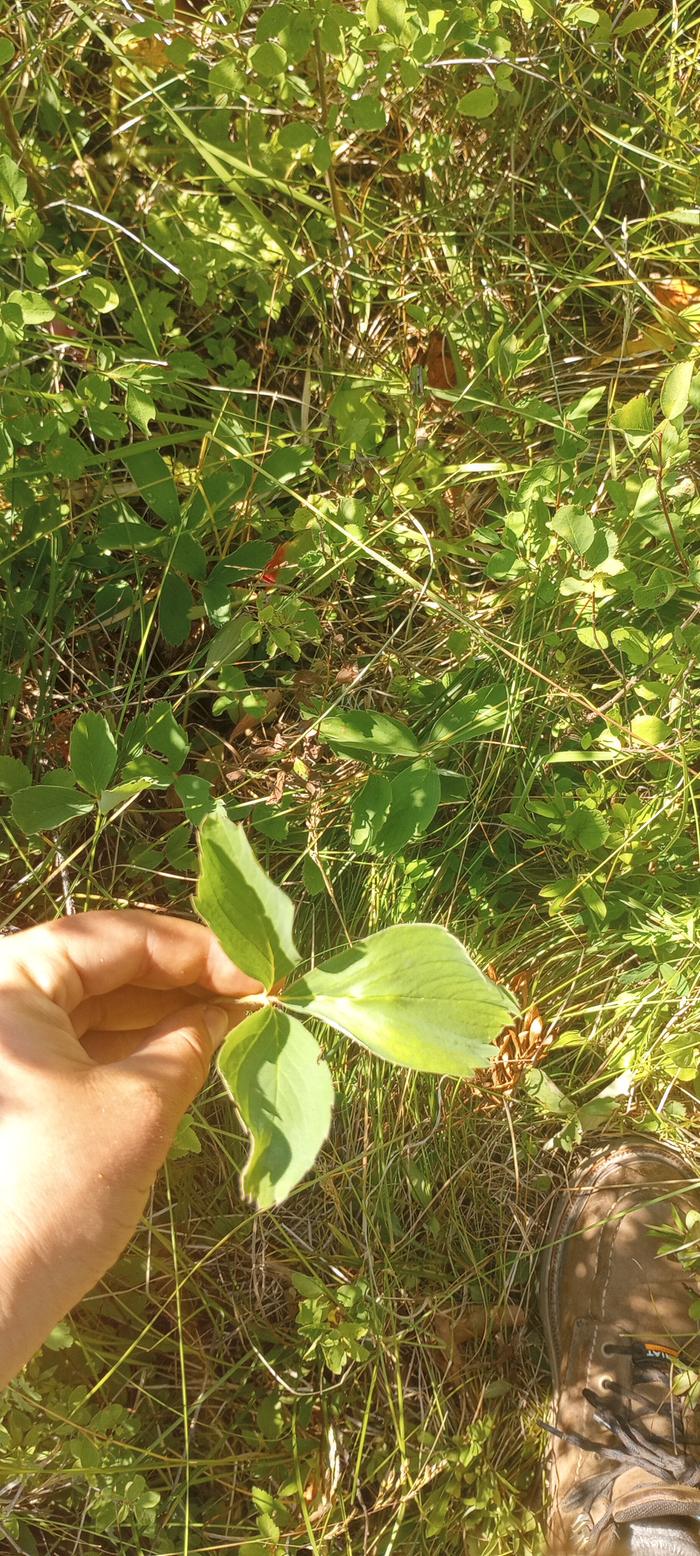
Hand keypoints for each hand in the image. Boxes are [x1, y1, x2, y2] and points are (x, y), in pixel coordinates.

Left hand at [0, 909, 260, 1384]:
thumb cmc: (56, 1192)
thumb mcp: (139, 1105)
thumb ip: (190, 1042)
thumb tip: (227, 1011)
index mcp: (8, 981)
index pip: (113, 936)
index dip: (193, 949)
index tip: (256, 970)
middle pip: (98, 965)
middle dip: (179, 978)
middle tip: (251, 993)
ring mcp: (2, 1048)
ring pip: (89, 1005)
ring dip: (159, 1011)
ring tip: (232, 1021)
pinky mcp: (9, 1089)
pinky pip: (74, 1044)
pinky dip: (128, 1045)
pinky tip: (186, 1050)